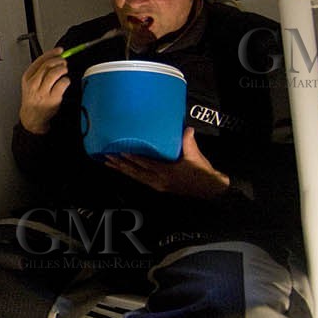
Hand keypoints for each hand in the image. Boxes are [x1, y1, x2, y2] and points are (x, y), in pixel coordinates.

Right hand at [19, 47, 69, 133]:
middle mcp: (34, 84)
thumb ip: (40, 71)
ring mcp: (43, 91)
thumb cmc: (33, 98)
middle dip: (59, 61)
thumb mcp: (31, 83)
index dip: (52, 53)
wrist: (32, 116)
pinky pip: (62, 83)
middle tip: (64, 62)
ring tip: (64, 71)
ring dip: (63, 69)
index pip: (40, 60)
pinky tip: (65, 81)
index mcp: (27, 77)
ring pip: (55, 73)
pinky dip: (66, 80)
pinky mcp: (52, 98)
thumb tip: (55, 57)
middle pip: (48, 65)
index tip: (60, 51)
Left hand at [104, 128, 231, 198]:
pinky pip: (140, 180)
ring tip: (109, 164)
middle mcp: (159, 180)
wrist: (210, 189)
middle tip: (106, 157)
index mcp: (167, 172)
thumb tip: (186, 128)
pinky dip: (130, 174)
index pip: (146, 164)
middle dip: (121, 165)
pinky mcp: (158, 186)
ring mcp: (157, 185)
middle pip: (135, 172)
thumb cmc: (202, 171)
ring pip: (136, 177)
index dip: (133, 158)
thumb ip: (188, 141)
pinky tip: (122, 170)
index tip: (120, 151)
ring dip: (122, 170)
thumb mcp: (196, 156)